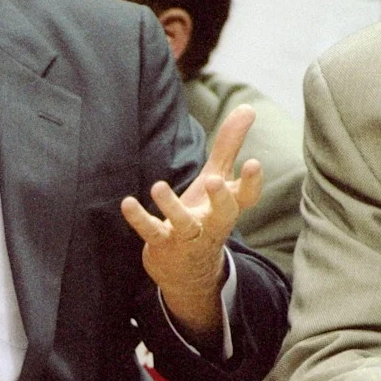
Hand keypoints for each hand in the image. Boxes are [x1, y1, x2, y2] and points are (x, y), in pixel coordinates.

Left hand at [120, 105, 262, 340]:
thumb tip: (247, 107)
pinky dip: (139, 219)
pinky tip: (127, 203)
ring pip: (184, 225)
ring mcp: (187, 237)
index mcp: (228, 208)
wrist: (188, 273)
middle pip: (223, 215)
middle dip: (220, 198)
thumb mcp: (217, 179)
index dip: (251, 182)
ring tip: (157, 186)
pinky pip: (152, 233)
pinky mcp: (163, 245)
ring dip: (171, 207)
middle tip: (213, 180)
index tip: (253, 162)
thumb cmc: (205, 216)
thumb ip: (229, 146)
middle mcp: (212, 224)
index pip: (246, 197)